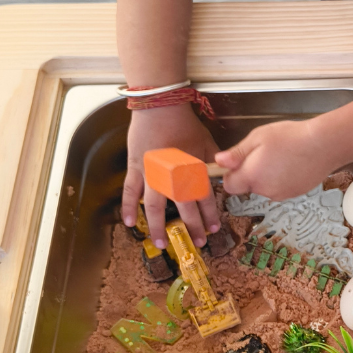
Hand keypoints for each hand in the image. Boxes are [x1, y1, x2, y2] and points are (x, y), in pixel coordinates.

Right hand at [122, 104, 220, 247]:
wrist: (160, 108)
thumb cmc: (185, 124)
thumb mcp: (207, 143)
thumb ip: (215, 162)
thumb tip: (224, 174)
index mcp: (192, 172)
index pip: (205, 199)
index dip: (210, 215)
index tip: (214, 228)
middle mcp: (173, 178)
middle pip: (184, 209)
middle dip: (192, 227)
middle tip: (198, 243)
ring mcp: (152, 175)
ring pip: (155, 208)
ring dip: (158, 227)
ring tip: (161, 244)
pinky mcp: (136, 169)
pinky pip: (130, 191)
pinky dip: (128, 207)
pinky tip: (129, 222)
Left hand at [214, 118, 339, 199]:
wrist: (323, 146)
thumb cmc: (290, 137)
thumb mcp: (258, 137)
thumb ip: (237, 153)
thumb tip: (218, 162)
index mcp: (251, 176)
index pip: (229, 186)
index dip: (231, 174)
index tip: (239, 161)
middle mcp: (264, 190)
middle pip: (248, 187)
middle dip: (251, 173)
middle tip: (264, 154)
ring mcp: (281, 195)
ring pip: (264, 188)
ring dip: (267, 177)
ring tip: (281, 158)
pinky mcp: (295, 194)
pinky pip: (280, 189)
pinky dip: (282, 180)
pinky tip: (292, 165)